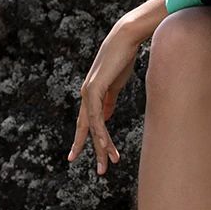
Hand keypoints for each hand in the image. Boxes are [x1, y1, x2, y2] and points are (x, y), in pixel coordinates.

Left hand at [66, 19, 142, 175]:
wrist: (125, 38)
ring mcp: (88, 92)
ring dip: (100, 147)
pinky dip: (100, 133)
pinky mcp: (94, 89)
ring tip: (107, 165)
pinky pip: (97, 117)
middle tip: (99, 171)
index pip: (88, 122)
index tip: (85, 156)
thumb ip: (109, 100)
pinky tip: (104, 145)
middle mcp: (86, 95)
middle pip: (87, 128)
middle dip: (91, 150)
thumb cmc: (123, 57)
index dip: (86, 139)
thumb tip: (105, 116)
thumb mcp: (116, 84)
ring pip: (92, 127)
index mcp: (92, 94)